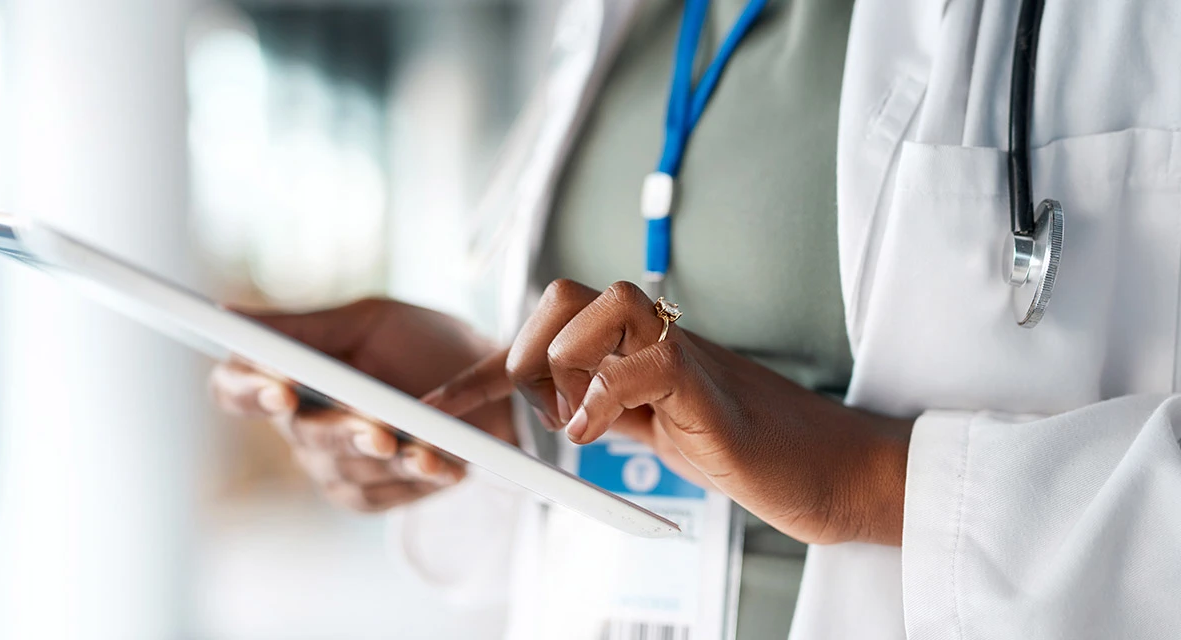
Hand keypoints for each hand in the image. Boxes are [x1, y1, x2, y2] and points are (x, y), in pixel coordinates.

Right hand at [210, 298, 514, 511]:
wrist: (490, 387)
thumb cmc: (423, 344)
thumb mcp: (370, 322)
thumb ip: (304, 327)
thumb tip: (229, 315)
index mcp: (288, 374)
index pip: (235, 388)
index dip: (247, 390)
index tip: (281, 388)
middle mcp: (299, 425)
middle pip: (302, 434)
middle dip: (344, 431)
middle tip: (379, 430)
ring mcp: (330, 464)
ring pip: (343, 468)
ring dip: (390, 458)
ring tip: (429, 449)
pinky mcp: (365, 495)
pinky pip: (378, 494)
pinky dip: (413, 479)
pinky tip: (443, 467)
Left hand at [425, 280, 911, 544]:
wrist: (824, 468)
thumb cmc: (739, 448)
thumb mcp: (648, 427)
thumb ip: (601, 404)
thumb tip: (545, 402)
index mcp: (631, 345)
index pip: (545, 330)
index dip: (480, 370)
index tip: (437, 407)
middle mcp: (653, 336)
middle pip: (564, 291)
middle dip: (524, 347)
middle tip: (531, 405)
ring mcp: (682, 353)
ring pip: (602, 301)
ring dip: (564, 360)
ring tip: (572, 418)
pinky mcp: (707, 387)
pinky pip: (645, 363)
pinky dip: (604, 397)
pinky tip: (594, 435)